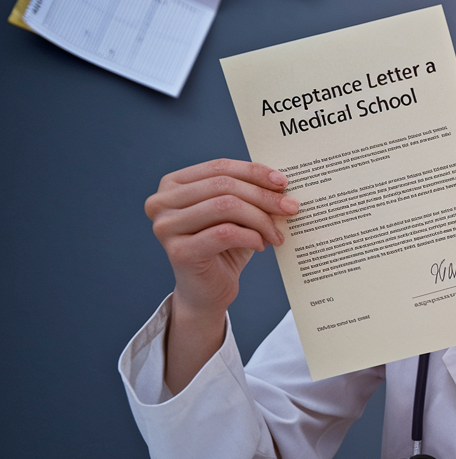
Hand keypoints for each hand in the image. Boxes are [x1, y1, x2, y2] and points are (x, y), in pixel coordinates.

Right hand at [144, 159, 297, 390]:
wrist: (208, 291)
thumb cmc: (224, 247)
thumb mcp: (237, 214)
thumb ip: (249, 193)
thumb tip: (281, 182)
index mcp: (172, 184)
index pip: (219, 167)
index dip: (254, 172)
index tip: (283, 182)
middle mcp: (161, 202)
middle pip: (224, 185)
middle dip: (263, 196)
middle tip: (291, 208)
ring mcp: (166, 227)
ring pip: (226, 206)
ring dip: (260, 218)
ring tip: (277, 233)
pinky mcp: (178, 251)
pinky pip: (226, 233)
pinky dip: (251, 236)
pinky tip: (262, 245)